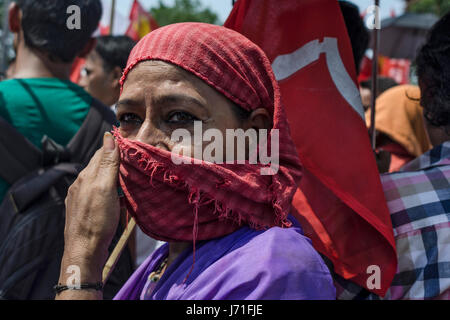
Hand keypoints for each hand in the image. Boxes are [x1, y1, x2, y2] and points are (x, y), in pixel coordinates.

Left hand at [56, 132, 119, 298]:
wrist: (85, 252)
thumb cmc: (97, 221)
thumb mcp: (105, 189)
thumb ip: (108, 163)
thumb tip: (108, 137)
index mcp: (86, 176)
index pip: (102, 152)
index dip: (116, 146)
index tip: (131, 144)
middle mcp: (80, 184)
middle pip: (99, 165)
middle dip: (115, 159)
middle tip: (133, 158)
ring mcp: (80, 197)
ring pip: (99, 179)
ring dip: (112, 175)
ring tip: (128, 176)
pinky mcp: (83, 209)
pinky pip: (97, 193)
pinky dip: (108, 189)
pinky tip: (116, 196)